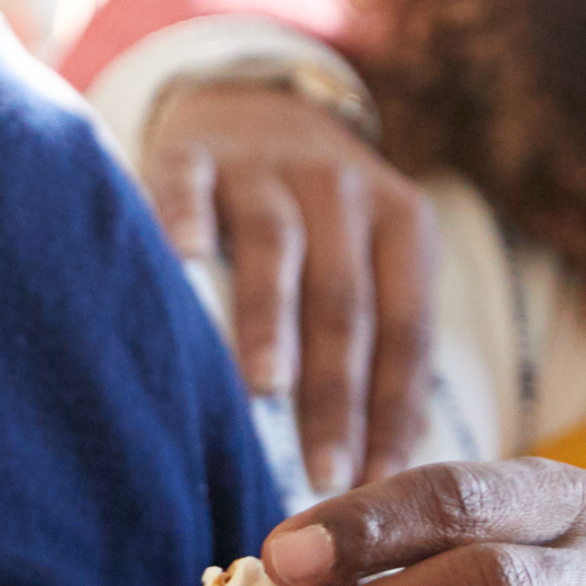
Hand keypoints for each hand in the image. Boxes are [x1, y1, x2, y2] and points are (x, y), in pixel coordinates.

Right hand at [138, 80, 431, 495]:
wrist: (250, 103)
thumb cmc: (312, 225)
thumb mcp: (365, 262)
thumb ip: (375, 346)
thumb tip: (386, 472)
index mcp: (400, 221)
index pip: (405, 326)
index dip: (393, 407)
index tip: (375, 482)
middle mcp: (340, 187)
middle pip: (345, 299)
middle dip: (335, 392)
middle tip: (325, 471)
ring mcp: (264, 166)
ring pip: (277, 246)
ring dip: (272, 320)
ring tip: (266, 387)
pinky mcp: (191, 152)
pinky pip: (188, 185)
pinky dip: (183, 219)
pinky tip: (180, 262)